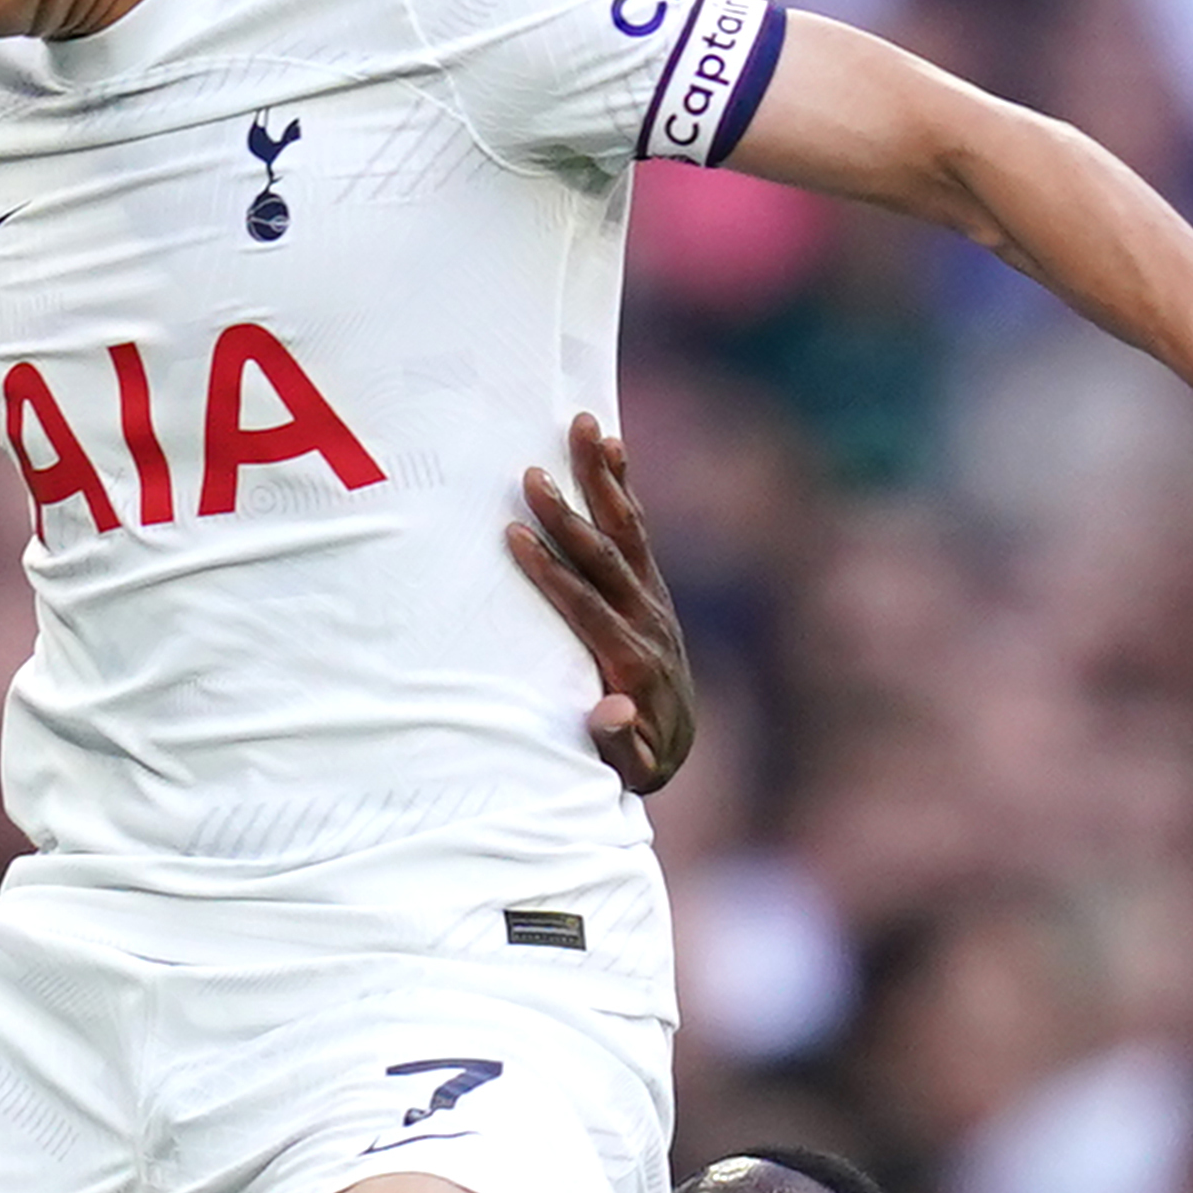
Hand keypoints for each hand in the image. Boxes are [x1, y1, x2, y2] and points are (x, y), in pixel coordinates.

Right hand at [509, 413, 697, 795]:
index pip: (586, 609)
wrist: (676, 742)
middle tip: (532, 476)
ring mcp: (653, 599)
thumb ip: (616, 743)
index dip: (551, 573)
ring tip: (584, 425)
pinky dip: (624, 487)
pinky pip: (637, 529)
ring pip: (626, 530)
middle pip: (605, 560)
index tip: (515, 535)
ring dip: (603, 478)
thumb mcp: (628, 768)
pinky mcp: (653, 587)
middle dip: (567, 518)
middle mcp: (647, 622)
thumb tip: (608, 711)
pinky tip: (612, 446)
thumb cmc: (636, 756)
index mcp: (631, 661)